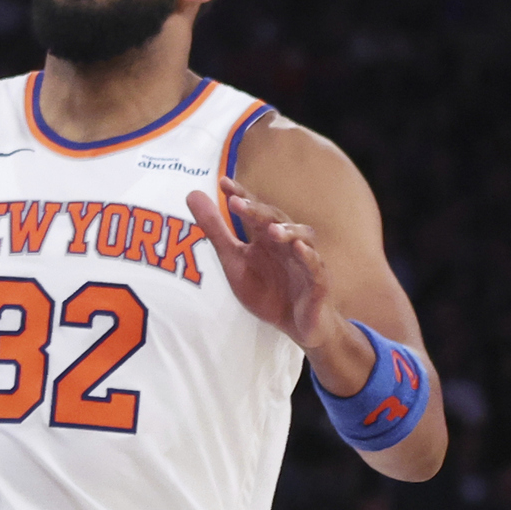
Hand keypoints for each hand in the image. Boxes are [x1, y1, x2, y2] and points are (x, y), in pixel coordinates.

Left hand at [187, 186, 331, 349]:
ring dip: (288, 231)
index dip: (241, 196)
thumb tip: (192, 193)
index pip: (253, 211)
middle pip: (276, 220)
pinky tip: (299, 249)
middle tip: (236, 203)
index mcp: (265, 237)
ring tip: (271, 230)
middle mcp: (286, 244)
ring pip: (303, 238)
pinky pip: (316, 268)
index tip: (223, 182)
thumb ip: (215, 230)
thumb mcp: (234, 260)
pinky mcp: (318, 283)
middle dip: (258, 211)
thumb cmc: (267, 290)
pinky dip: (309, 257)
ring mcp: (305, 261)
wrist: (296, 326)